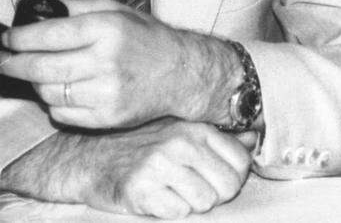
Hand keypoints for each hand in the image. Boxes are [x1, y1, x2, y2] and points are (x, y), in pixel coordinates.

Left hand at [0, 0, 234, 128]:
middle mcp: (106, 61)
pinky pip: (63, 115)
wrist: (180, 72)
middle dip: (12, 64)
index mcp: (105, 29)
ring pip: (48, 94)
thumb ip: (73, 7)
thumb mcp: (113, 9)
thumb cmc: (144, 37)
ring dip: (33, 84)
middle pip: (41, 68)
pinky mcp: (108, 118)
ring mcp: (107, 93)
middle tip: (1, 61)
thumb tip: (34, 10)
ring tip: (34, 74)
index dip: (19, 39)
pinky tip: (58, 91)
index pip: (48, 35)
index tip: (7, 39)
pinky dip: (53, 104)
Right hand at [1, 118, 254, 218]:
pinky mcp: (140, 190)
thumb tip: (254, 137)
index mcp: (193, 127)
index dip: (228, 176)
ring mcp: (159, 166)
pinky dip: (166, 210)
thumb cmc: (138, 144)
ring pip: (204, 204)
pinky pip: (176, 214)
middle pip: (226, 188)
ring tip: (167, 187)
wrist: (86, 156)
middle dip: (211, 193)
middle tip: (186, 184)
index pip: (241, 163)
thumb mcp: (178, 129)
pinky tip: (152, 195)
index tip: (208, 173)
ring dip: (187, 202)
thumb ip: (218, 136)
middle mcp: (179, 143)